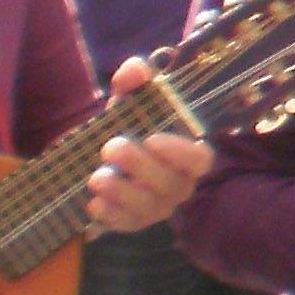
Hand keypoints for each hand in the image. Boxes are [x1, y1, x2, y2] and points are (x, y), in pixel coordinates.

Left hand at [86, 55, 214, 234]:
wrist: (104, 155)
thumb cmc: (128, 126)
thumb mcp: (129, 102)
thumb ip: (134, 83)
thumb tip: (136, 69)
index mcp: (187, 155)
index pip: (199, 159)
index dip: (181, 152)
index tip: (153, 138)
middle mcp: (179, 184)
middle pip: (170, 183)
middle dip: (140, 167)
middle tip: (111, 148)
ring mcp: (158, 206)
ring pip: (149, 207)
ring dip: (122, 193)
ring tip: (97, 178)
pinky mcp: (134, 221)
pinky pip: (127, 224)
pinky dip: (111, 216)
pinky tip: (95, 203)